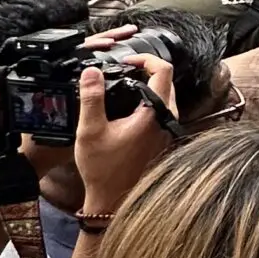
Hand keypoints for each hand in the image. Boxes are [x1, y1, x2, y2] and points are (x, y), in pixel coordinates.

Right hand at [72, 58, 176, 217]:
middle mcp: (168, 119)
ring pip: (165, 95)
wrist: (112, 199)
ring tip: (123, 83)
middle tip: (122, 69)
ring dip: (147, 85)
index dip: (146, 58)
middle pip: (166, 81)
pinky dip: (147, 100)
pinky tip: (127, 105)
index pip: (163, 71)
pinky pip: (161, 109)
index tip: (126, 60)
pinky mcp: (163, 137)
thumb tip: (91, 71)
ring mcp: (168, 129)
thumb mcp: (90, 130)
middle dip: (146, 69)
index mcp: (154, 114)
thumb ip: (91, 98)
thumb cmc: (103, 169)